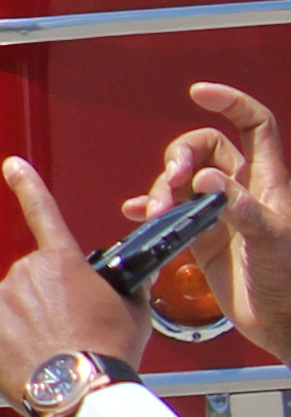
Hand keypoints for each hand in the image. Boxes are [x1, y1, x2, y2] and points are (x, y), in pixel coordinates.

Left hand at [0, 158, 149, 403]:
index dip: (27, 185)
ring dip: (29, 320)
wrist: (81, 392)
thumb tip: (130, 279)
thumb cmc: (107, 353)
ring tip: (55, 349)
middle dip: (48, 297)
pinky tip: (33, 356)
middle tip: (72, 328)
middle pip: (34, 278)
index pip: (43, 213)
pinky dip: (9, 339)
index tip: (12, 166)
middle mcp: (25, 273)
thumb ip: (125, 286)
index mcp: (63, 262)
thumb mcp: (134, 312)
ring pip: (13, 304)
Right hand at [128, 83, 290, 360]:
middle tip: (172, 179)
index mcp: (267, 182)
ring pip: (183, 179)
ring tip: (159, 210)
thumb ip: (239, 207)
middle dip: (181, 155)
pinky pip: (169, 212)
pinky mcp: (201, 237)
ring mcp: (219, 213)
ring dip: (162, 187)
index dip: (232, 103)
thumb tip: (205, 176)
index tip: (200, 93)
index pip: (255, 126)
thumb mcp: (271, 240)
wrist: (282, 323)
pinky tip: (140, 213)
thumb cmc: (288, 281)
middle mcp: (241, 191)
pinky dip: (150, 208)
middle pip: (206, 148)